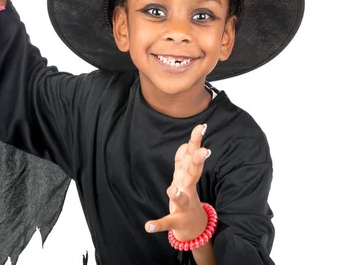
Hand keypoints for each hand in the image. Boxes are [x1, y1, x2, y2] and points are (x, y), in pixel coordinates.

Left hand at [145, 124, 211, 241]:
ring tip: (171, 189)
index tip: (202, 126)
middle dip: (198, 162)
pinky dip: (158, 224)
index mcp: (188, 178)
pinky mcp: (176, 221)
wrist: (194, 227)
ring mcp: (183, 206)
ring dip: (177, 195)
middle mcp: (188, 189)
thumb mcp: (186, 177)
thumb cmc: (188, 196)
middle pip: (193, 174)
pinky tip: (148, 226)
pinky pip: (167, 222)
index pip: (193, 157)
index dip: (196, 141)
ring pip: (181, 199)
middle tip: (205, 150)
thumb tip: (186, 143)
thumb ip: (184, 160)